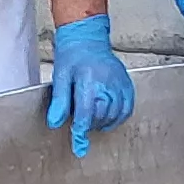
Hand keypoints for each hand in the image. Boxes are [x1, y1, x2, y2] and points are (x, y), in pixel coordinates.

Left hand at [44, 16, 134, 155]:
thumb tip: (55, 123)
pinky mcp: (127, 83)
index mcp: (89, 80)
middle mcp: (108, 82)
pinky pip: (127, 107)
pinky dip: (119, 117)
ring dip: (103, 122)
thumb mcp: (60, 76)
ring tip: (92, 119)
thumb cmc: (72, 55)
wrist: (87, 36)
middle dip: (90, 125)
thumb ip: (59, 101)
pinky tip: (108, 117)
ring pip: (116, 114)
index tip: (79, 147)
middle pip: (102, 116)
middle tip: (80, 124)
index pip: (86, 114)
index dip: (81, 132)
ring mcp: (120, 82)